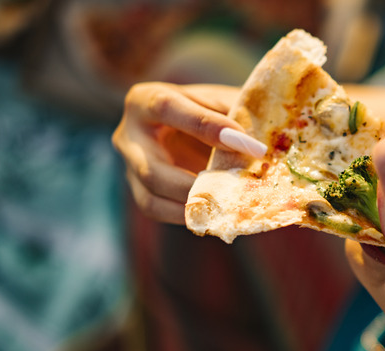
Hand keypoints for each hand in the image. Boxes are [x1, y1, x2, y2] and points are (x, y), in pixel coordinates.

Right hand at [112, 82, 266, 223]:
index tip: (243, 141)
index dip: (204, 125)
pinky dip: (191, 216)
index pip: (166, 108)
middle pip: (151, 169)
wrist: (197, 131)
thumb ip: (234, 115)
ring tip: (229, 207)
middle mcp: (129, 136)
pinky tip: (219, 215)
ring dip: (193, 207)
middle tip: (234, 191)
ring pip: (152, 198)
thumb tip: (255, 144)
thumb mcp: (222, 102)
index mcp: (145, 100)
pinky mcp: (141, 192)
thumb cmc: (211, 111)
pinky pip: (160, 212)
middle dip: (194, 185)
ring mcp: (131, 169)